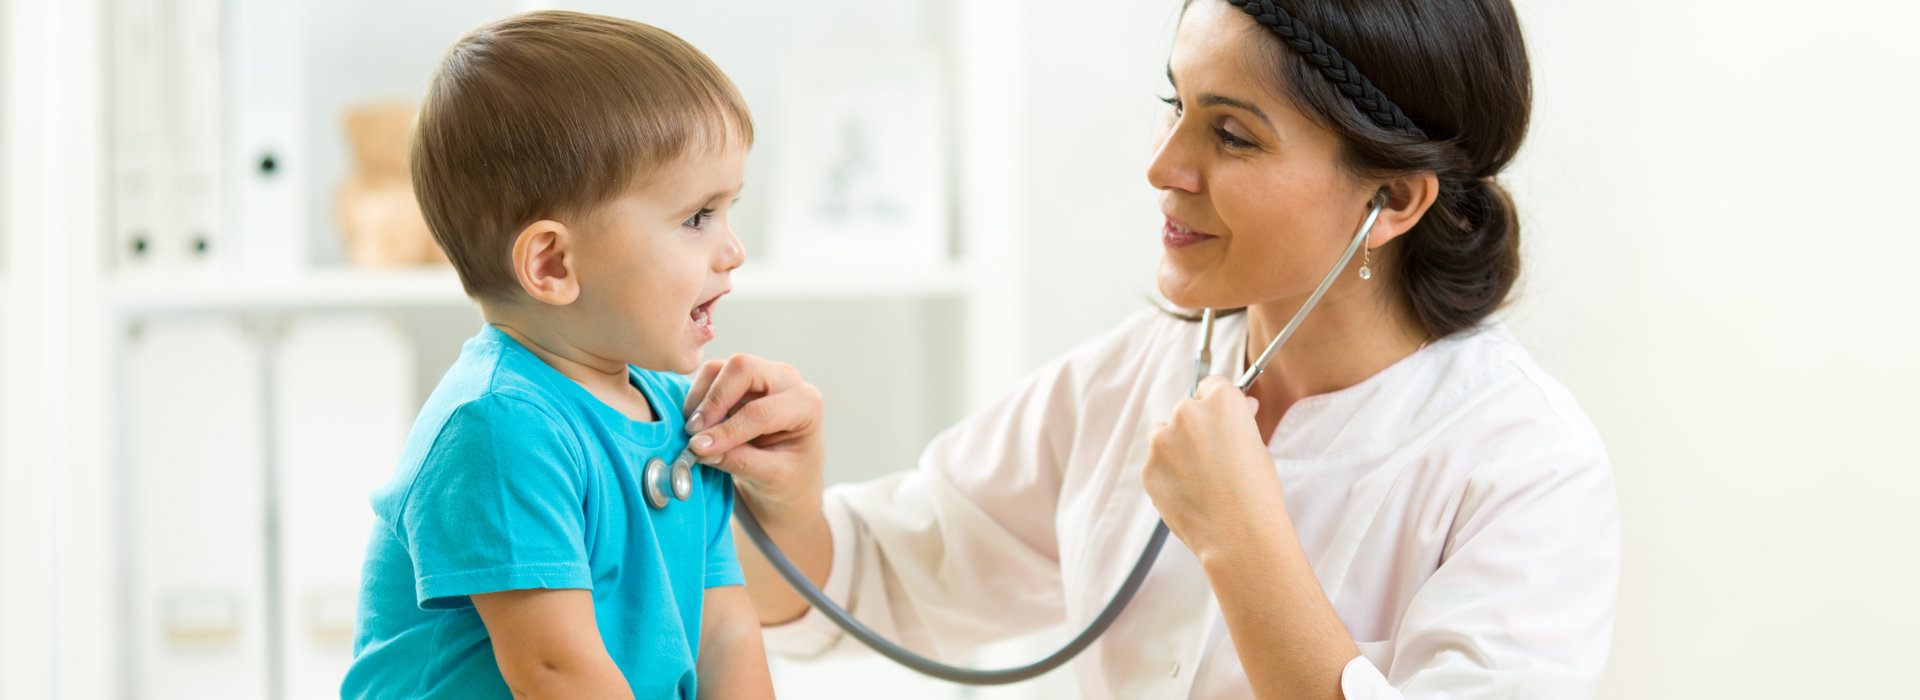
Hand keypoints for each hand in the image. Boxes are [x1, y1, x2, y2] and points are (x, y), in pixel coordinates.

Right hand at [682, 354, 825, 522]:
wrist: (792, 478)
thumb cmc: (791, 478)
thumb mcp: (773, 478)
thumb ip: (740, 462)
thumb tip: (701, 448)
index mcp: (806, 405)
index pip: (761, 411)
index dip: (728, 430)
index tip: (700, 448)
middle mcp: (786, 381)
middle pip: (743, 368)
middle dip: (713, 399)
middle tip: (694, 431)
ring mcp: (762, 376)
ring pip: (720, 368)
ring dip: (700, 397)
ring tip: (693, 431)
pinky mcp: (739, 380)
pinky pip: (710, 377)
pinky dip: (697, 398)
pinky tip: (696, 425)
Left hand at [1142, 375, 1284, 556]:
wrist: (1239, 535)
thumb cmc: (1257, 493)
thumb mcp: (1258, 446)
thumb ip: (1240, 421)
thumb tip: (1241, 406)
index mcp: (1221, 401)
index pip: (1212, 385)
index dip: (1217, 405)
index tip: (1219, 420)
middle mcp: (1187, 413)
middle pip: (1186, 410)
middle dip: (1195, 429)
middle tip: (1213, 460)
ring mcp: (1162, 441)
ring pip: (1164, 436)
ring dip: (1175, 449)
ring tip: (1201, 480)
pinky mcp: (1148, 468)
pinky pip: (1156, 464)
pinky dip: (1167, 475)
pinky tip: (1189, 494)